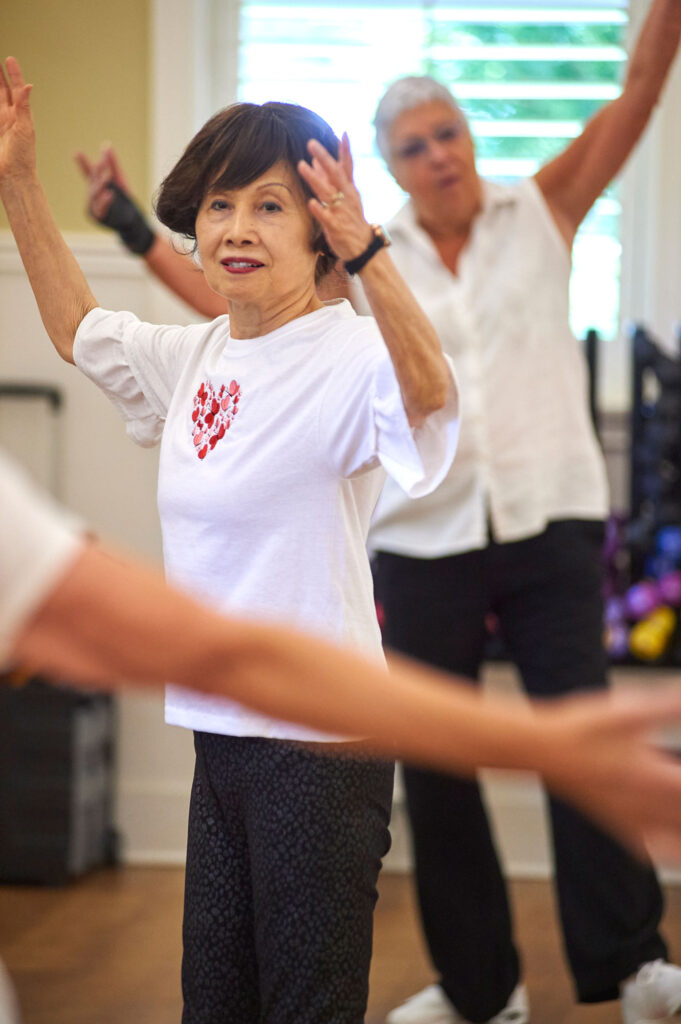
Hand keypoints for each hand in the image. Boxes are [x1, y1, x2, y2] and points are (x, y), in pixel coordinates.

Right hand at [0, 57, 35, 183]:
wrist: (13, 176)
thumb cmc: (23, 156)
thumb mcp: (25, 128)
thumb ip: (24, 107)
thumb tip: (28, 86)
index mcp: (20, 116)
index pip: (16, 90)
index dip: (13, 74)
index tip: (9, 59)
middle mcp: (9, 118)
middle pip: (2, 92)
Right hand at [74, 143, 129, 221]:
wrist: (131, 218)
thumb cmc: (123, 198)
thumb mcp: (119, 178)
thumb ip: (112, 163)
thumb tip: (106, 145)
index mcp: (97, 183)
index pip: (89, 171)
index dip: (82, 163)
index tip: (76, 153)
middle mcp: (93, 193)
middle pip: (93, 180)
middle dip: (98, 172)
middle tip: (102, 163)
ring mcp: (94, 204)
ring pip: (95, 193)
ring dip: (100, 186)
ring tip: (107, 178)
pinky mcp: (98, 215)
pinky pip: (100, 208)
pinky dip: (104, 201)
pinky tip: (110, 194)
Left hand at [297, 133, 373, 262]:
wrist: (362, 248)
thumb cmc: (351, 220)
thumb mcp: (344, 197)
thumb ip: (330, 179)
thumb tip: (316, 159)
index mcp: (349, 189)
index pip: (348, 166)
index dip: (345, 150)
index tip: (343, 132)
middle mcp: (347, 197)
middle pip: (336, 174)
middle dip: (324, 158)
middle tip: (311, 144)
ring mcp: (341, 211)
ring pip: (327, 192)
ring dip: (315, 178)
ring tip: (302, 166)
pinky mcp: (335, 227)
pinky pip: (326, 217)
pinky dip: (319, 209)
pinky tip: (311, 203)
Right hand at [538, 685, 680, 861]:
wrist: (540, 748)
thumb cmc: (580, 728)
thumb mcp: (629, 710)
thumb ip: (669, 705)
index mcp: (653, 776)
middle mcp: (646, 805)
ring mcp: (632, 819)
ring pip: (677, 838)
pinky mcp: (618, 823)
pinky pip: (655, 850)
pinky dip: (673, 851)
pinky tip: (675, 843)